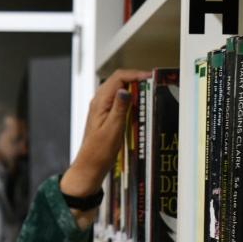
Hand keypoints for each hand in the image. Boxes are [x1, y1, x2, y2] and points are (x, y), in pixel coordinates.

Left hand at [61, 68, 150, 197]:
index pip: (118, 78)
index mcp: (100, 102)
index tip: (150, 78)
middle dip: (136, 79)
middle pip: (118, 80)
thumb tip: (125, 90)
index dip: (135, 75)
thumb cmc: (99, 152)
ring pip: (119, 90)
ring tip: (148, 93)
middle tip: (152, 84)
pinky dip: (130, 99)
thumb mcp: (113, 129)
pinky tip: (138, 106)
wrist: (90, 166)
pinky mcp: (105, 115)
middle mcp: (99, 102)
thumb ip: (119, 108)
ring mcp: (101, 108)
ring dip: (133, 89)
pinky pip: (118, 100)